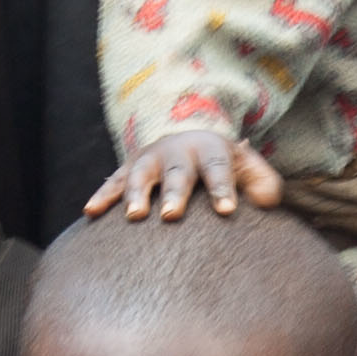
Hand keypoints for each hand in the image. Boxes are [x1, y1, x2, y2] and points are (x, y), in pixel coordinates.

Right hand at [89, 132, 284, 221]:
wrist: (187, 139)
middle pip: (177, 172)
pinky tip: (91, 212)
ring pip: (141, 175)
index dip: (222, 188)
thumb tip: (266, 202)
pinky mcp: (127, 170)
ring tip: (135, 216)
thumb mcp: (246, 166)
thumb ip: (262, 182)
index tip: (227, 210)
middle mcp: (177, 151)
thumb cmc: (223, 164)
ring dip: (137, 194)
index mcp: (209, 150)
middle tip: (173, 215)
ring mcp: (149, 160)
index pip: (218, 168)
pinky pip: (112, 182)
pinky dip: (102, 196)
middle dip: (174, 192)